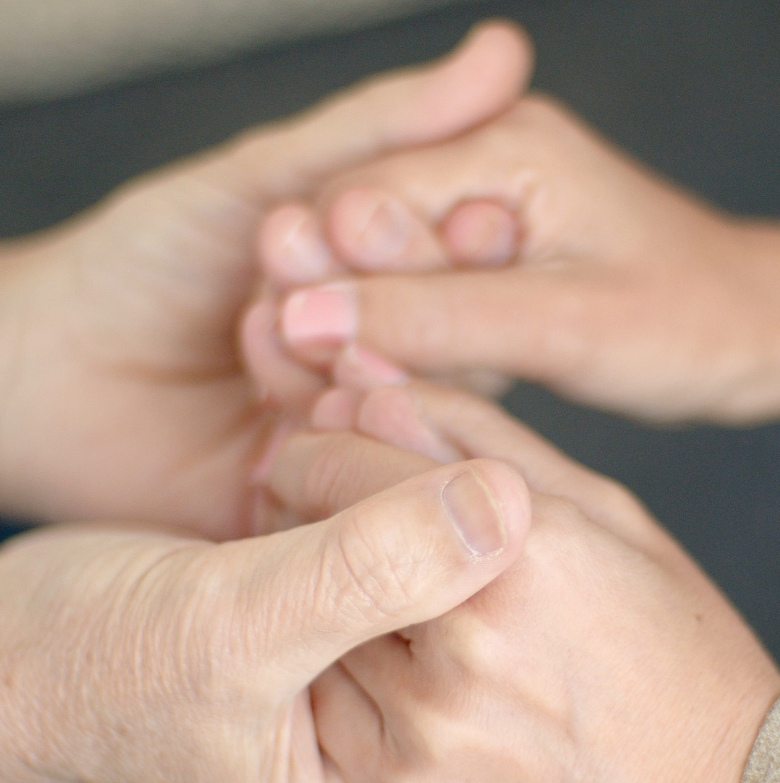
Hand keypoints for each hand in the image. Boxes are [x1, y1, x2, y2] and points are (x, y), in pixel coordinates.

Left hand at [0, 21, 531, 535]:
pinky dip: (327, 434)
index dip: (471, 245)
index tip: (481, 222)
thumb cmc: (146, 262)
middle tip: (323, 264)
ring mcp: (361, 432)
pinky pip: (364, 482)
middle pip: (453, 344)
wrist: (48, 369)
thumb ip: (378, 130)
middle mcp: (387, 360)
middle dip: (403, 300)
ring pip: (412, 411)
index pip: (470, 269)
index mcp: (391, 285)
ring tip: (263, 326)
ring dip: (348, 361)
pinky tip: (272, 405)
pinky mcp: (328, 503)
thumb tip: (501, 54)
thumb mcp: (264, 179)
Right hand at [0, 457, 528, 782]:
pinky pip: (396, 527)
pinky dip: (375, 456)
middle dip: (433, 491)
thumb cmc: (93, 661)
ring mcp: (367, 670)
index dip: (479, 549)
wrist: (12, 636)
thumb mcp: (234, 624)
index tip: (440, 455)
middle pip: (470, 606)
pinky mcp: (343, 611)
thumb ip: (367, 573)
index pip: (483, 671)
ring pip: (438, 552)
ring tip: (341, 411)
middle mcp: (388, 738)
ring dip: (402, 460)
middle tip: (373, 414)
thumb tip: (506, 509)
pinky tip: (343, 413)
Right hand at [252, 95, 779, 424]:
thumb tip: (311, 317)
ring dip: (364, 332)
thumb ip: (436, 317)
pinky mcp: (493, 262)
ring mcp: (487, 211)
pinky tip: (390, 386)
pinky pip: (422, 299)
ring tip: (340, 394)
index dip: (321, 277)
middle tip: (308, 378)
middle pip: (362, 232)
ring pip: (384, 272)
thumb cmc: (692, 319)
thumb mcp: (565, 324)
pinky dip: (404, 344)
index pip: (366, 202)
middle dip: (334, 306)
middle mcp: (485, 163)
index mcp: (505, 146)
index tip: (293, 348)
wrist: (756, 335)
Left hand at [265, 380, 779, 782]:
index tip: (327, 452)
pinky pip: (329, 716)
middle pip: (314, 544)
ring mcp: (431, 731)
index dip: (323, 449)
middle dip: (322, 521)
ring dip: (337, 607)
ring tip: (406, 614)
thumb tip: (369, 389)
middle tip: (363, 530)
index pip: (344, 462)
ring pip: (316, 631)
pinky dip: (351, 686)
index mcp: (523, 546)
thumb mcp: (607, 515)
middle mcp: (468, 640)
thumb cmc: (676, 649)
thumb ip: (482, 438)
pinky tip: (416, 685)